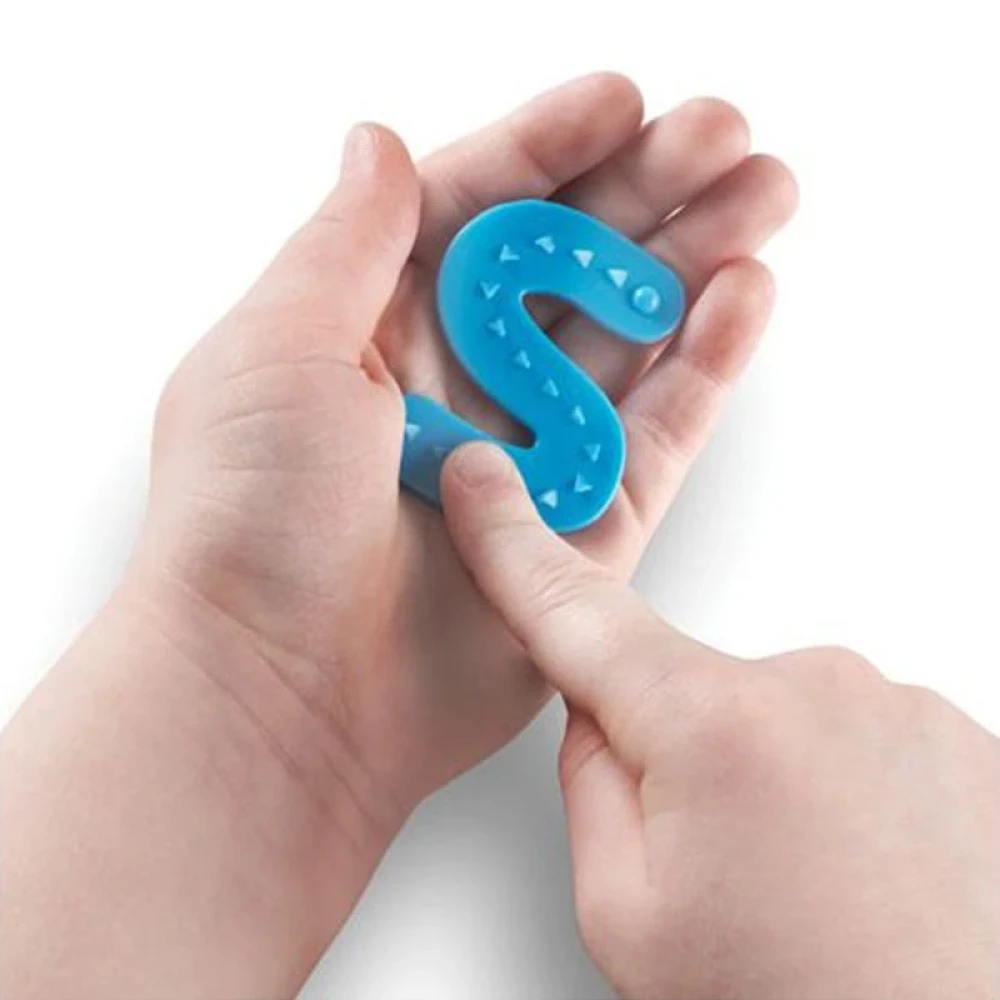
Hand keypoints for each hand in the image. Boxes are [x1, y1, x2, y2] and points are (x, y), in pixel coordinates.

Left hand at [141, 74, 795, 819]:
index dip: (550, 149)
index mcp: (371, 326)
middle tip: (726, 136)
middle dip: (647, 193)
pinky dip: (702, 368)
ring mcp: (522, 456)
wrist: (282, 699)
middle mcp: (450, 385)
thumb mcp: (277, 348)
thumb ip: (347, 242)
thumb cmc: (250, 523)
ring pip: (624, 340)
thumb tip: (378, 143)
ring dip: (693, 264)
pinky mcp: (579, 529)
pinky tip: (743, 298)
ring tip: (763, 196)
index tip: (623, 101)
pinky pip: (655, 434)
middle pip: (565, 266)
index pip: (475, 211)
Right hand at [441, 443, 999, 999]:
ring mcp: (899, 708)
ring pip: (770, 716)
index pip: (580, 612)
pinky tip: (857, 871)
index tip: (481, 484)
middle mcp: (817, 688)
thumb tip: (602, 710)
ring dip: (764, 780)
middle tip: (715, 862)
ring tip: (801, 884)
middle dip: (675, 752)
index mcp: (714, 728)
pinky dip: (837, 792)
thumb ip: (590, 780)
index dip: (513, 547)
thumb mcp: (625, 915)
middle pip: (685, 684)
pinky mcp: (956, 734)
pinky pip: (850, 737)